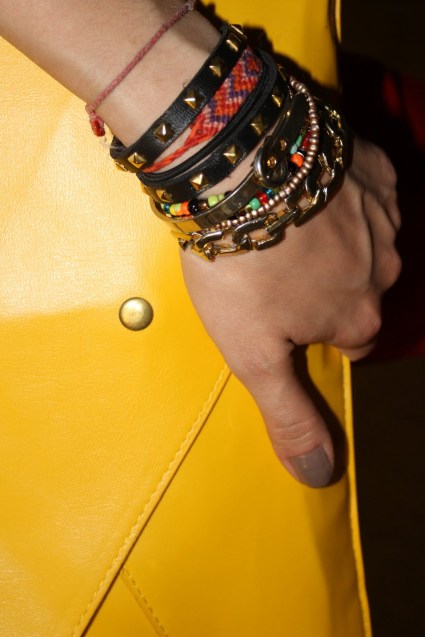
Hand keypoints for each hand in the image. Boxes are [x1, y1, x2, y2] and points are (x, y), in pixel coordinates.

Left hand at [181, 138, 400, 486]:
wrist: (237, 171)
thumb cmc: (241, 267)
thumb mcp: (254, 356)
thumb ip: (289, 415)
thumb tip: (319, 476)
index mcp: (357, 318)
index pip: (349, 340)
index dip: (313, 332)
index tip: (282, 317)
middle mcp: (383, 269)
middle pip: (356, 290)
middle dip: (322, 286)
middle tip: (271, 269)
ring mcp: (383, 215)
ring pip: (361, 241)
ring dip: (329, 239)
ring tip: (280, 230)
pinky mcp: (371, 166)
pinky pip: (363, 191)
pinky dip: (336, 195)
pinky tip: (301, 191)